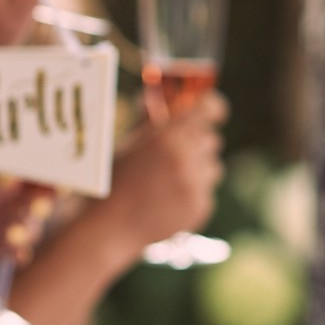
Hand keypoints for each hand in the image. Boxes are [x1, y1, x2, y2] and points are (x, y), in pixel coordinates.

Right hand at [109, 92, 227, 251]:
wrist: (110, 224)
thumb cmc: (115, 179)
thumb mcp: (130, 141)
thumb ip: (152, 119)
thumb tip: (167, 99)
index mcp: (167, 134)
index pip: (208, 109)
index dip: (212, 108)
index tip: (213, 112)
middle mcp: (185, 157)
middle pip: (212, 139)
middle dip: (197, 143)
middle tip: (175, 154)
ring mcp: (194, 184)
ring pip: (214, 166)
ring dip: (198, 169)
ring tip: (169, 180)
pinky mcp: (200, 207)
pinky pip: (207, 191)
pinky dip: (193, 193)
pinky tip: (168, 199)